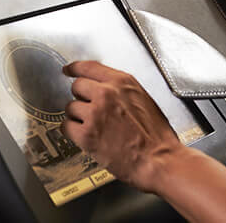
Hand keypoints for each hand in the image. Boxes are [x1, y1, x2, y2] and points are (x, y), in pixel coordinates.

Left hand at [62, 61, 183, 192]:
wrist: (158, 159)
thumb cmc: (156, 135)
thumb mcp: (143, 99)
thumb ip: (121, 90)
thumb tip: (105, 88)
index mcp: (122, 82)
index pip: (89, 67)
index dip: (75, 68)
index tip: (68, 70)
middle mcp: (106, 93)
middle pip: (77, 86)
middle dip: (81, 97)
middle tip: (89, 109)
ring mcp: (95, 113)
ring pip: (70, 107)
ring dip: (78, 116)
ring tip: (93, 127)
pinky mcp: (86, 134)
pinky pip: (67, 127)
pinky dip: (72, 132)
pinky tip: (84, 137)